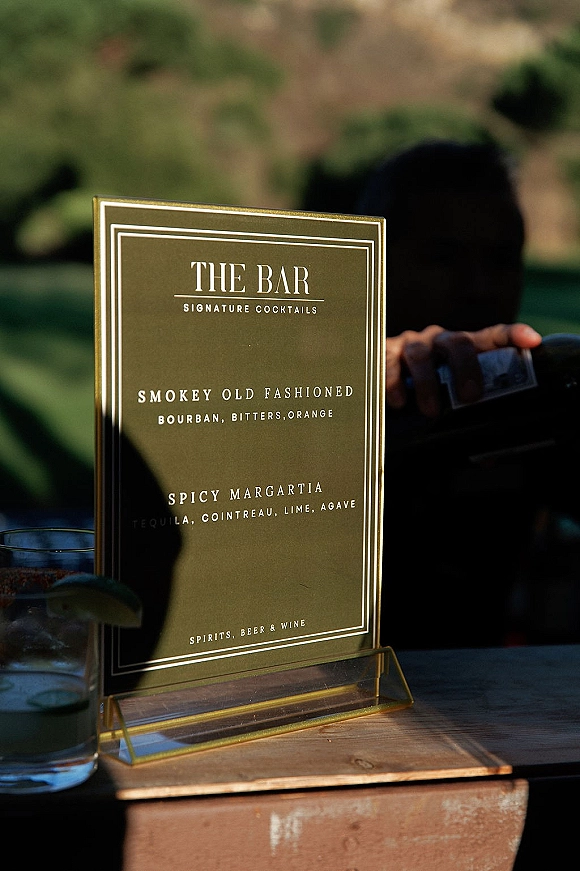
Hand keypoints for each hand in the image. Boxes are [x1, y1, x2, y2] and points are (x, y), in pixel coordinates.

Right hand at [386, 323, 542, 416]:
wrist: (379, 375)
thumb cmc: (424, 390)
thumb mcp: (446, 400)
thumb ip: (466, 423)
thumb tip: (489, 460)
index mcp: (463, 349)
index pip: (491, 336)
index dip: (512, 335)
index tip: (532, 341)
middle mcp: (439, 341)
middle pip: (457, 343)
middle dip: (466, 368)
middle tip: (470, 397)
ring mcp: (412, 345)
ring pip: (421, 355)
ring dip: (427, 383)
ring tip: (430, 410)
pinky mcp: (386, 352)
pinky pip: (389, 363)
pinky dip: (394, 382)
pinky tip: (397, 401)